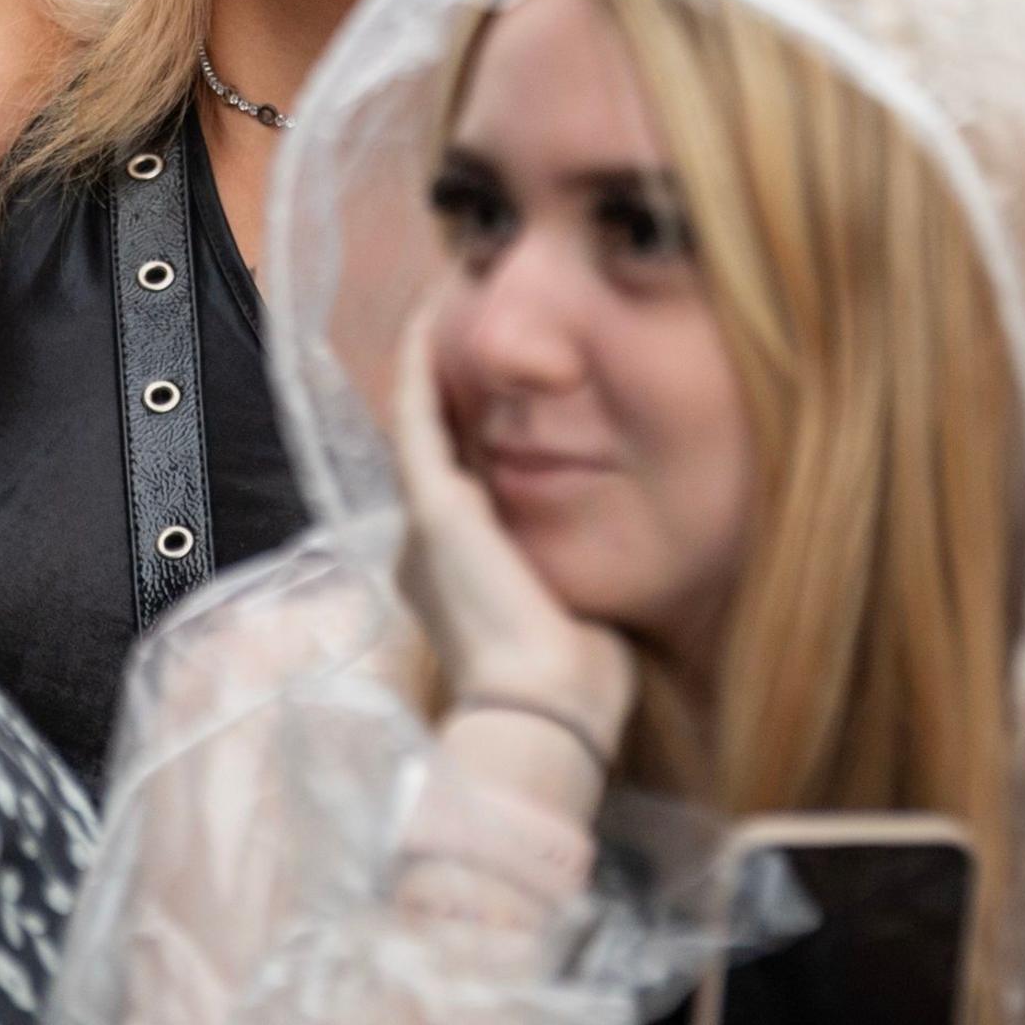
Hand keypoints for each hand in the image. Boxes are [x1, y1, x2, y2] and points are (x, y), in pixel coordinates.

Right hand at [391, 321, 636, 745]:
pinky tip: (431, 321)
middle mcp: (425, 550)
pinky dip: (421, 368)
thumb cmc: (575, 685)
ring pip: (418, 428)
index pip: (456, 494)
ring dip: (427, 370)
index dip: (465, 439)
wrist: (544, 713)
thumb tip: (607, 572)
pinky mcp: (433, 507)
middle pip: (432, 453)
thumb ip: (573, 583)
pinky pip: (418, 417)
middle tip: (458, 332)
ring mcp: (422, 526)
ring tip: (440, 311)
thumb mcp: (572, 620)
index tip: (488, 395)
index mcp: (453, 582)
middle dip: (445, 395)